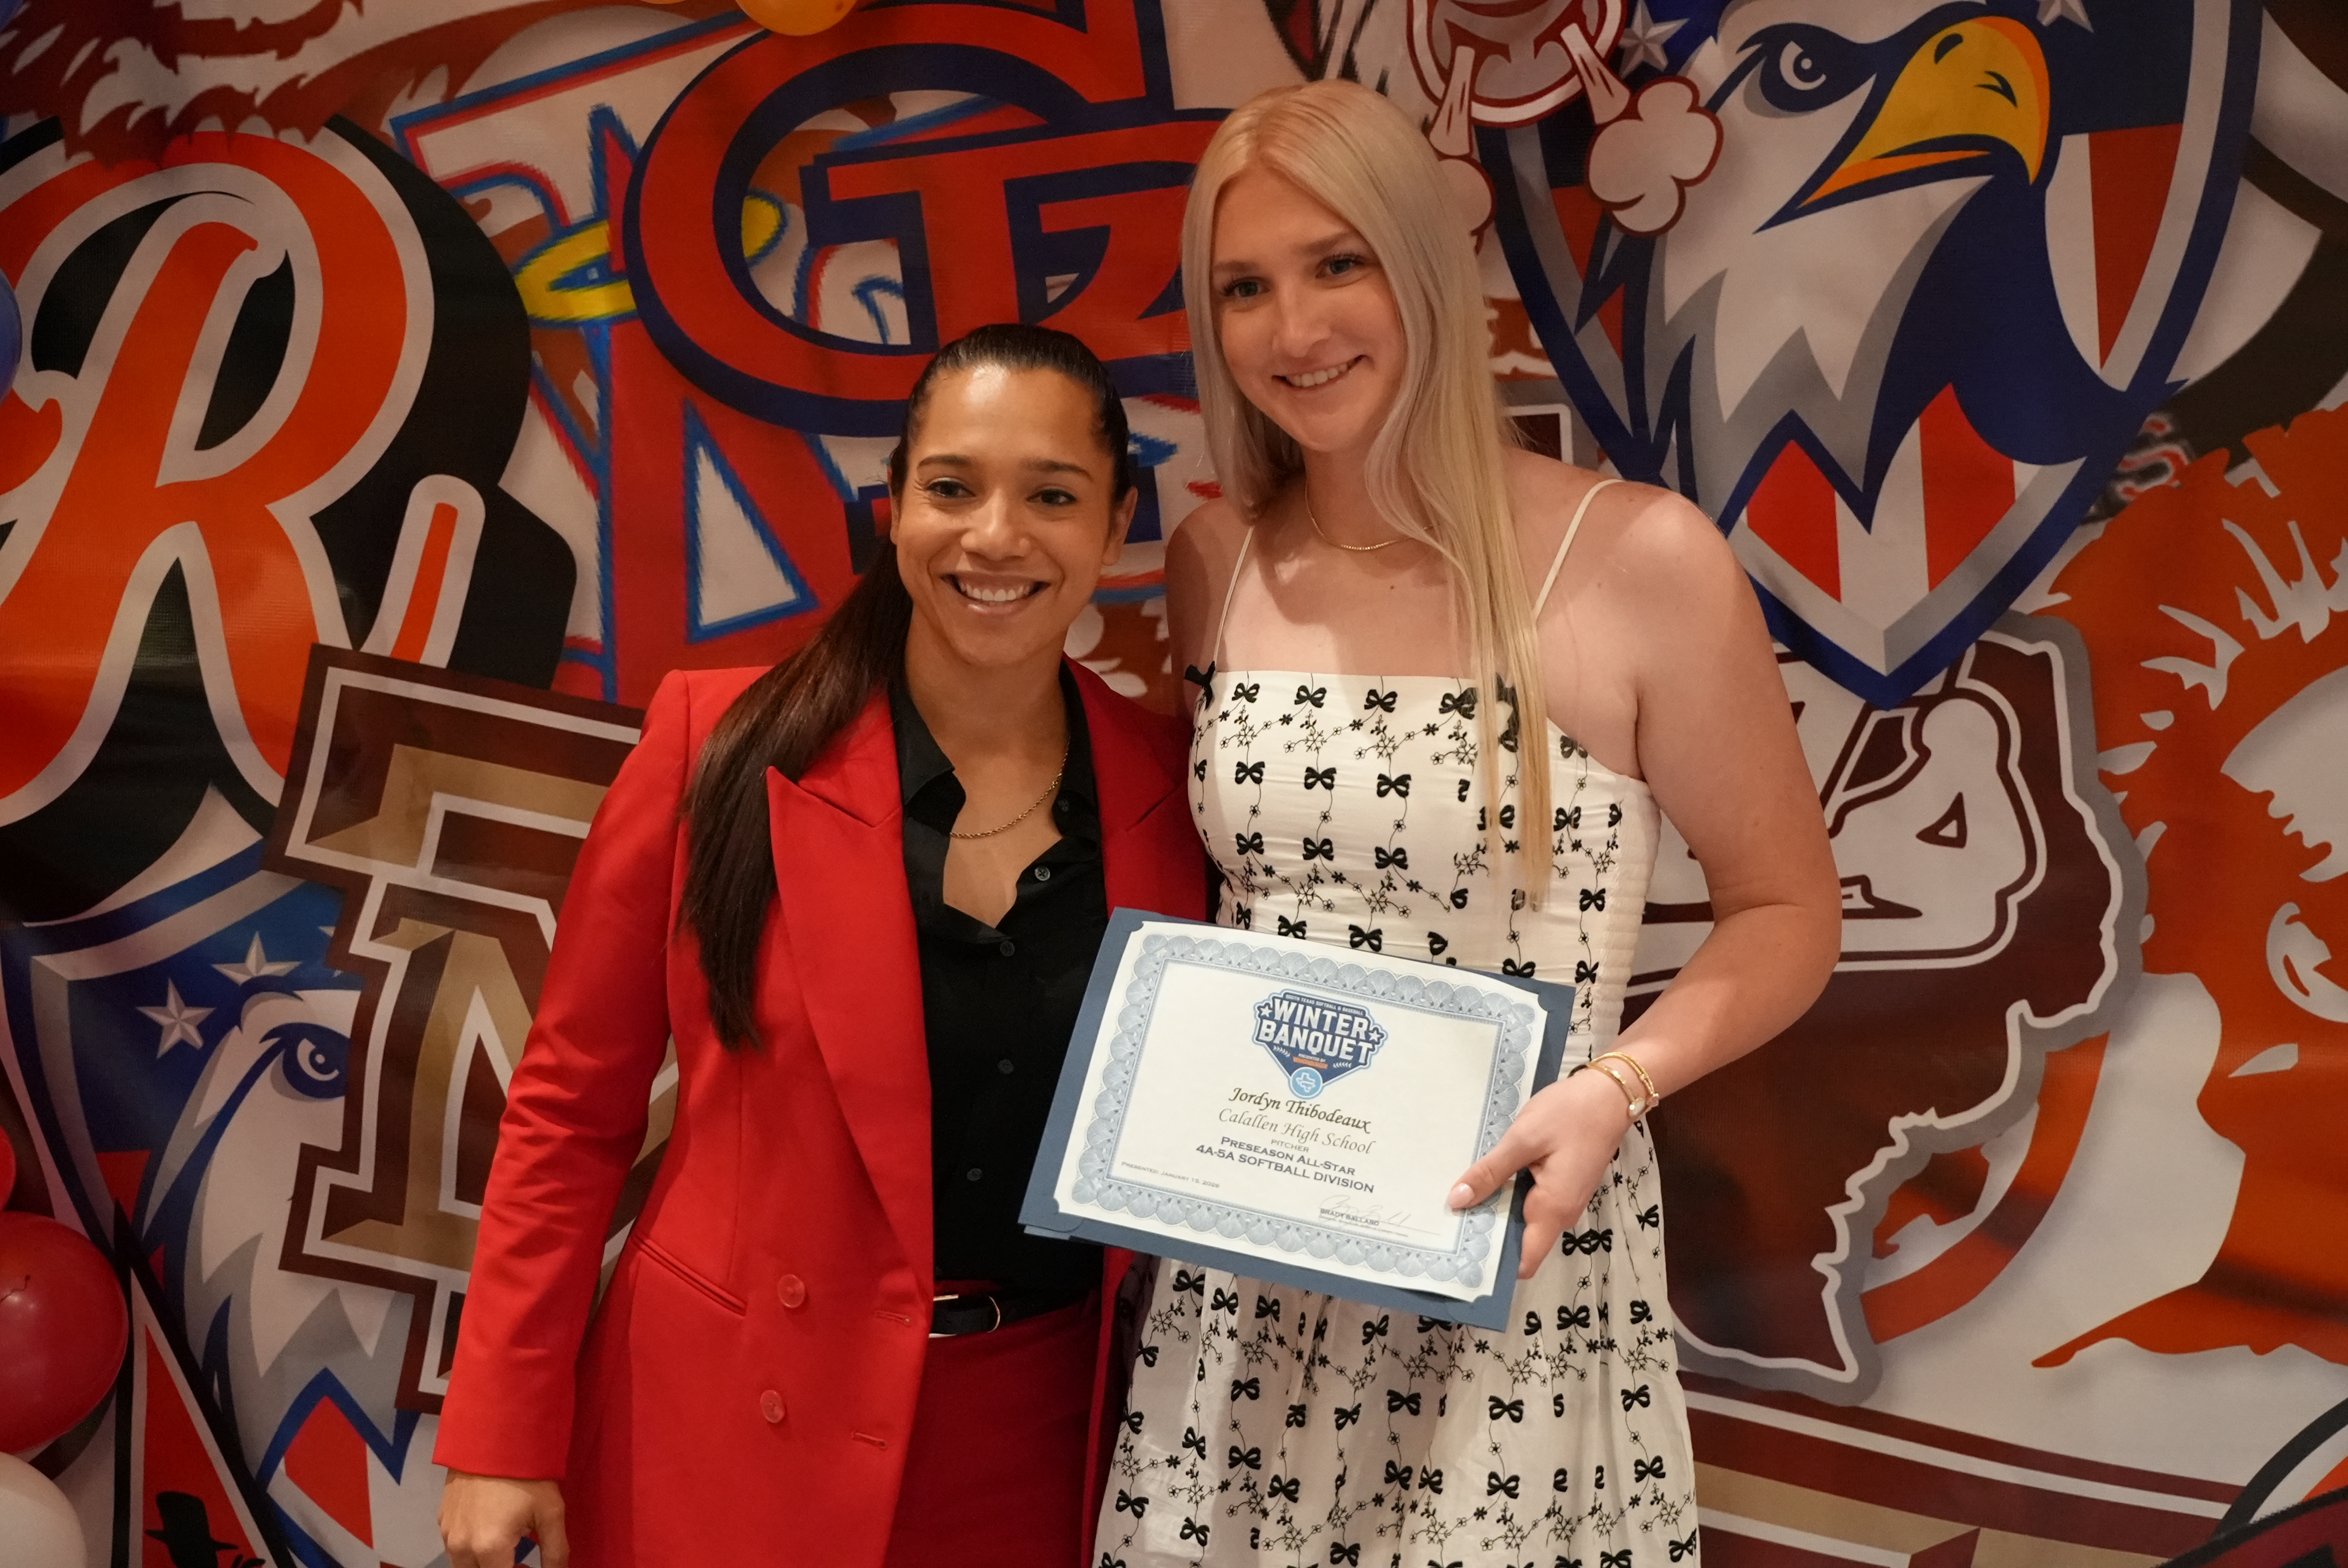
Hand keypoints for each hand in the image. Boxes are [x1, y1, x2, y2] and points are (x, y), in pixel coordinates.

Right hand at [441, 1471, 568, 1567]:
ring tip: (509, 1551)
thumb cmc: (527, 1474)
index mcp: (489, 1549)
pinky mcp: (441, 1519)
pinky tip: (491, 1532)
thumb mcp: (551, 1513)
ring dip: (485, 1565)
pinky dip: (471, 1550)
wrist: (494, 1434)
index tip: (529, 1566)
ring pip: (463, 1566)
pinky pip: (454, 1547)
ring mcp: (447, 1533)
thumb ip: (555, 1553)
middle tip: (523, 1562)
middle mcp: (462, 1547)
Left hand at [1447, 1069, 1630, 1277]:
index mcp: (1553, 1209)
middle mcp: (1561, 1213)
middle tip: (1448, 1221)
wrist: (1610, 1094)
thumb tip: (1457, 1201)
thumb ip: (1491, 1172)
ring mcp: (1563, 1200)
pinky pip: (1531, 1202)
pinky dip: (1509, 1195)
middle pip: (1520, 1241)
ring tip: (1459, 1198)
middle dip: (1487, 1233)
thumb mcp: (1523, 1139)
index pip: (1525, 1260)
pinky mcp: (1562, 1185)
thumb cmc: (1570, 1114)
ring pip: (1524, 1220)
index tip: (1461, 1253)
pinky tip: (1487, 1179)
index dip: (1494, 1262)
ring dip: (1496, 1211)